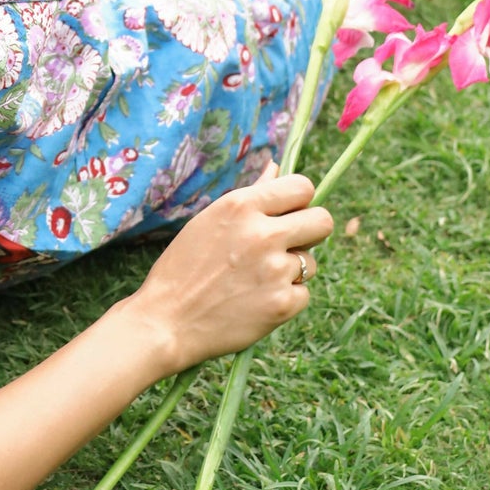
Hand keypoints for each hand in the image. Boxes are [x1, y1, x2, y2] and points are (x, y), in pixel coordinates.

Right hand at [122, 165, 332, 372]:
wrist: (166, 322)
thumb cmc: (183, 268)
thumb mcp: (210, 220)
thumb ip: (251, 195)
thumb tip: (276, 167)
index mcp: (241, 206)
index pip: (302, 187)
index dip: (299, 200)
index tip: (289, 213)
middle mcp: (263, 234)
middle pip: (323, 221)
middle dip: (310, 231)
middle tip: (288, 245)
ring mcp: (275, 270)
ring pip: (311, 262)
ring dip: (291, 270)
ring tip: (255, 279)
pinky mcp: (283, 304)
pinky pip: (303, 294)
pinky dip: (285, 299)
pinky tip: (255, 301)